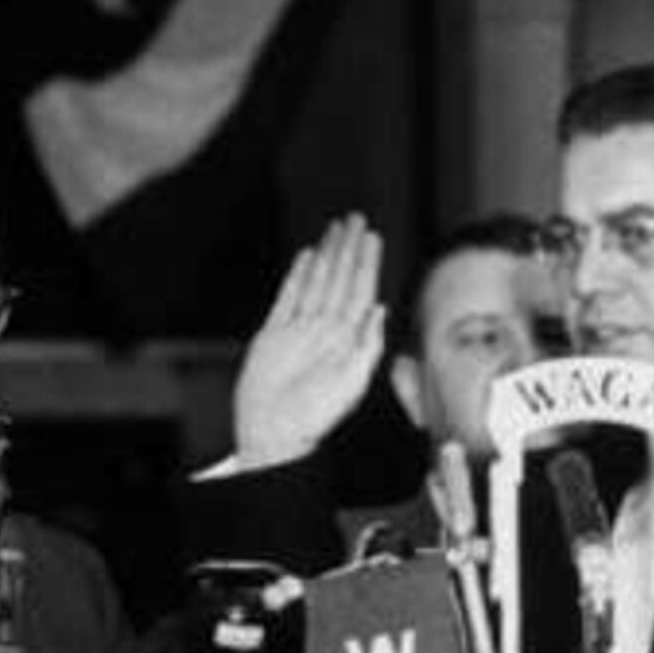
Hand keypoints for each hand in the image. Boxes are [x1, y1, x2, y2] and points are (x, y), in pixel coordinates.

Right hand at [230, 215, 387, 468]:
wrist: (273, 431)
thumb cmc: (314, 416)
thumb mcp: (352, 382)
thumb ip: (368, 346)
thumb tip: (380, 310)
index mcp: (347, 338)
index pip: (361, 290)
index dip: (367, 262)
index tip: (372, 238)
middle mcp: (325, 329)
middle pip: (340, 279)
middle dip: (348, 249)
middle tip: (355, 221)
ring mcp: (299, 329)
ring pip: (317, 282)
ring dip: (327, 255)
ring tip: (334, 230)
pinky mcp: (274, 334)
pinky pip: (288, 297)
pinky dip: (297, 276)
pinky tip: (306, 258)